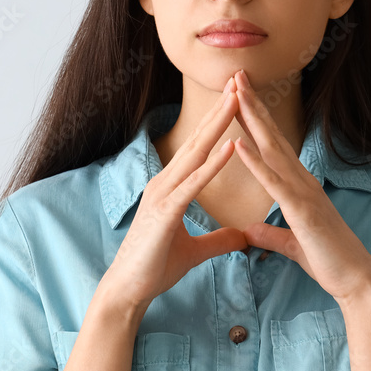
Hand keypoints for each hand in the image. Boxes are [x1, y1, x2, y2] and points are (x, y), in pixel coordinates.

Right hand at [101, 77, 246, 308]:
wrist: (128, 290)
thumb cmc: (155, 267)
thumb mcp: (197, 251)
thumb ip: (219, 239)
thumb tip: (243, 236)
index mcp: (172, 187)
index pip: (200, 147)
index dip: (219, 122)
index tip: (237, 98)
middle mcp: (165, 183)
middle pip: (198, 139)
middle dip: (220, 110)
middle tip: (239, 80)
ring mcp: (163, 195)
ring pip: (196, 153)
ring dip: (218, 126)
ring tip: (237, 99)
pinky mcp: (165, 213)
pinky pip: (193, 184)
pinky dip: (213, 165)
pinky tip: (231, 147)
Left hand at [230, 69, 370, 305]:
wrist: (356, 281)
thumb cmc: (329, 261)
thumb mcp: (291, 244)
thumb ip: (271, 233)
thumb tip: (251, 229)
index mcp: (299, 186)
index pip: (272, 145)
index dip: (255, 118)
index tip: (238, 94)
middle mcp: (302, 181)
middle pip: (271, 135)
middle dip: (252, 104)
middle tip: (236, 74)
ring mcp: (303, 193)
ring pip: (272, 149)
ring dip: (252, 120)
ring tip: (235, 94)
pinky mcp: (302, 211)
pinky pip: (274, 182)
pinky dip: (255, 162)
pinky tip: (237, 144)